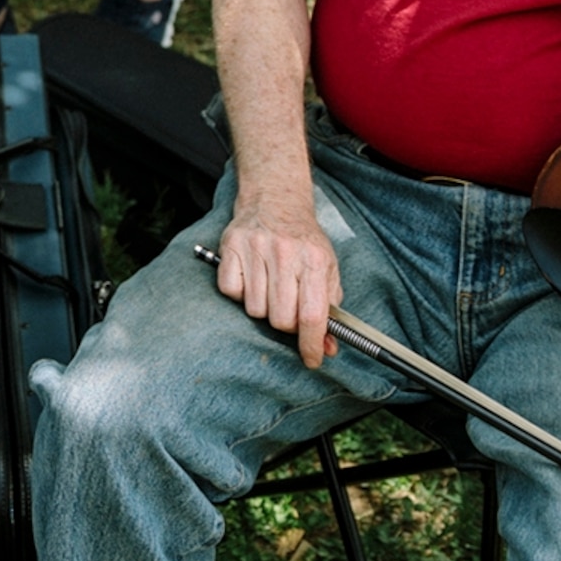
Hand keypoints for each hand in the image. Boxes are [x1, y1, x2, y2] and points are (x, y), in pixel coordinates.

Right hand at [211, 188, 340, 365]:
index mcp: (315, 260)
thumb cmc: (303, 240)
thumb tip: (328, 347)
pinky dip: (240, 293)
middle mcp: (285, 253)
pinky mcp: (231, 247)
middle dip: (286, 323)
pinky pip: (231, 292)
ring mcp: (256, 248)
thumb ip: (330, 309)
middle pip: (281, 318)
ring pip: (255, 309)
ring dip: (263, 307)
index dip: (312, 344)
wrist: (275, 200)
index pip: (313, 315)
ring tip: (269, 287)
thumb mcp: (326, 269)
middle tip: (288, 308)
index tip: (312, 359)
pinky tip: (251, 277)